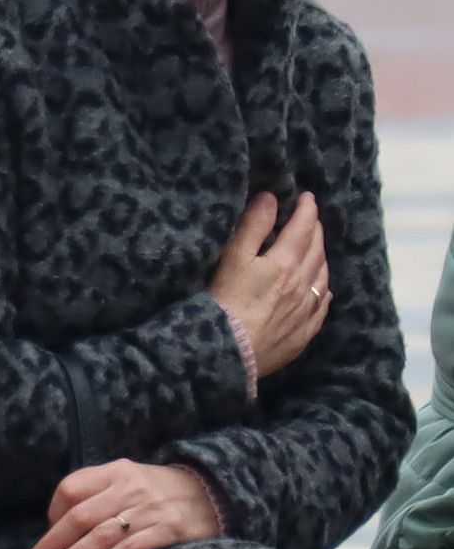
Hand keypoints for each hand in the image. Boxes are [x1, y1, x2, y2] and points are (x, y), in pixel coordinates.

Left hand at [29, 460, 222, 548]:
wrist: (214, 494)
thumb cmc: (158, 492)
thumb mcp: (128, 480)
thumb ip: (96, 495)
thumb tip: (58, 528)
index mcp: (116, 471)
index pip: (71, 488)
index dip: (52, 514)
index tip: (47, 538)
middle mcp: (130, 487)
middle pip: (80, 516)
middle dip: (54, 542)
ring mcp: (150, 509)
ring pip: (101, 535)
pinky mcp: (169, 531)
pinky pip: (129, 548)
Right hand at [209, 191, 328, 378]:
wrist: (230, 351)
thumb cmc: (225, 301)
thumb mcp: (233, 258)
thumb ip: (253, 226)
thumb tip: (271, 197)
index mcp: (285, 262)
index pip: (302, 229)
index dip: (307, 210)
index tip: (308, 197)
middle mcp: (303, 283)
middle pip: (317, 251)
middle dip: (315, 231)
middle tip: (312, 220)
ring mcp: (307, 309)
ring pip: (323, 276)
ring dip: (322, 258)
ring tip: (317, 249)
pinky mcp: (304, 332)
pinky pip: (322, 306)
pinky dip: (323, 291)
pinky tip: (322, 290)